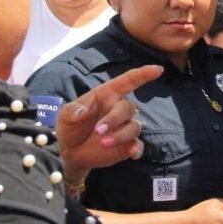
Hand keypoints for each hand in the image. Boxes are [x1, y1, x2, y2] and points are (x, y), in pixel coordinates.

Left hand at [57, 65, 162, 179]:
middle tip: (97, 131)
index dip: (143, 74)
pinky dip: (137, 149)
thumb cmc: (70, 127)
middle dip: (114, 119)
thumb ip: (72, 111)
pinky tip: (132, 154)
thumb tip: (81, 112)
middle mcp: (118, 110)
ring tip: (103, 144)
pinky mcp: (126, 145)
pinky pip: (139, 145)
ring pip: (134, 127)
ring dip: (120, 135)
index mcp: (106, 96)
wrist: (70, 152)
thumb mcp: (65, 115)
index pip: (127, 82)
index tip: (158, 69)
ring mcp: (124, 127)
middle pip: (128, 108)